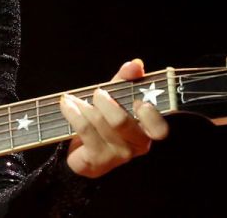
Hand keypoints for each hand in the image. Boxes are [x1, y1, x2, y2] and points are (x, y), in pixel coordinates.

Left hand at [60, 58, 168, 178]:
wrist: (82, 151)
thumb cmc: (104, 120)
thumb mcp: (116, 97)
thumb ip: (126, 80)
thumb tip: (135, 64)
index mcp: (146, 131)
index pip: (159, 129)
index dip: (150, 116)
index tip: (138, 101)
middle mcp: (135, 146)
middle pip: (121, 122)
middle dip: (105, 102)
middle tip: (97, 93)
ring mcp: (116, 156)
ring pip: (99, 123)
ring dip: (83, 106)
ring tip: (72, 98)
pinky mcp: (96, 161)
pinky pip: (84, 130)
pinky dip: (72, 113)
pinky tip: (67, 106)